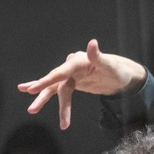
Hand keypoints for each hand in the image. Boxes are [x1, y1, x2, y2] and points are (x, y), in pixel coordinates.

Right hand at [17, 39, 146, 129]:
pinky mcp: (72, 83)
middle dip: (43, 95)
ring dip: (44, 99)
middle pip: (55, 82)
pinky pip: (58, 90)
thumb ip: (99, 57)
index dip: (47, 80)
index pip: (61, 72)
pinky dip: (47, 94)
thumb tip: (92, 43)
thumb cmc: (118, 71)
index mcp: (78, 61)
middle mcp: (71, 66)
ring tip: (31, 110)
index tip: (34, 88)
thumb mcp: (110, 66)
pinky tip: (36, 98)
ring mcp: (71, 75)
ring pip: (54, 88)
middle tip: (32, 109)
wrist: (122, 76)